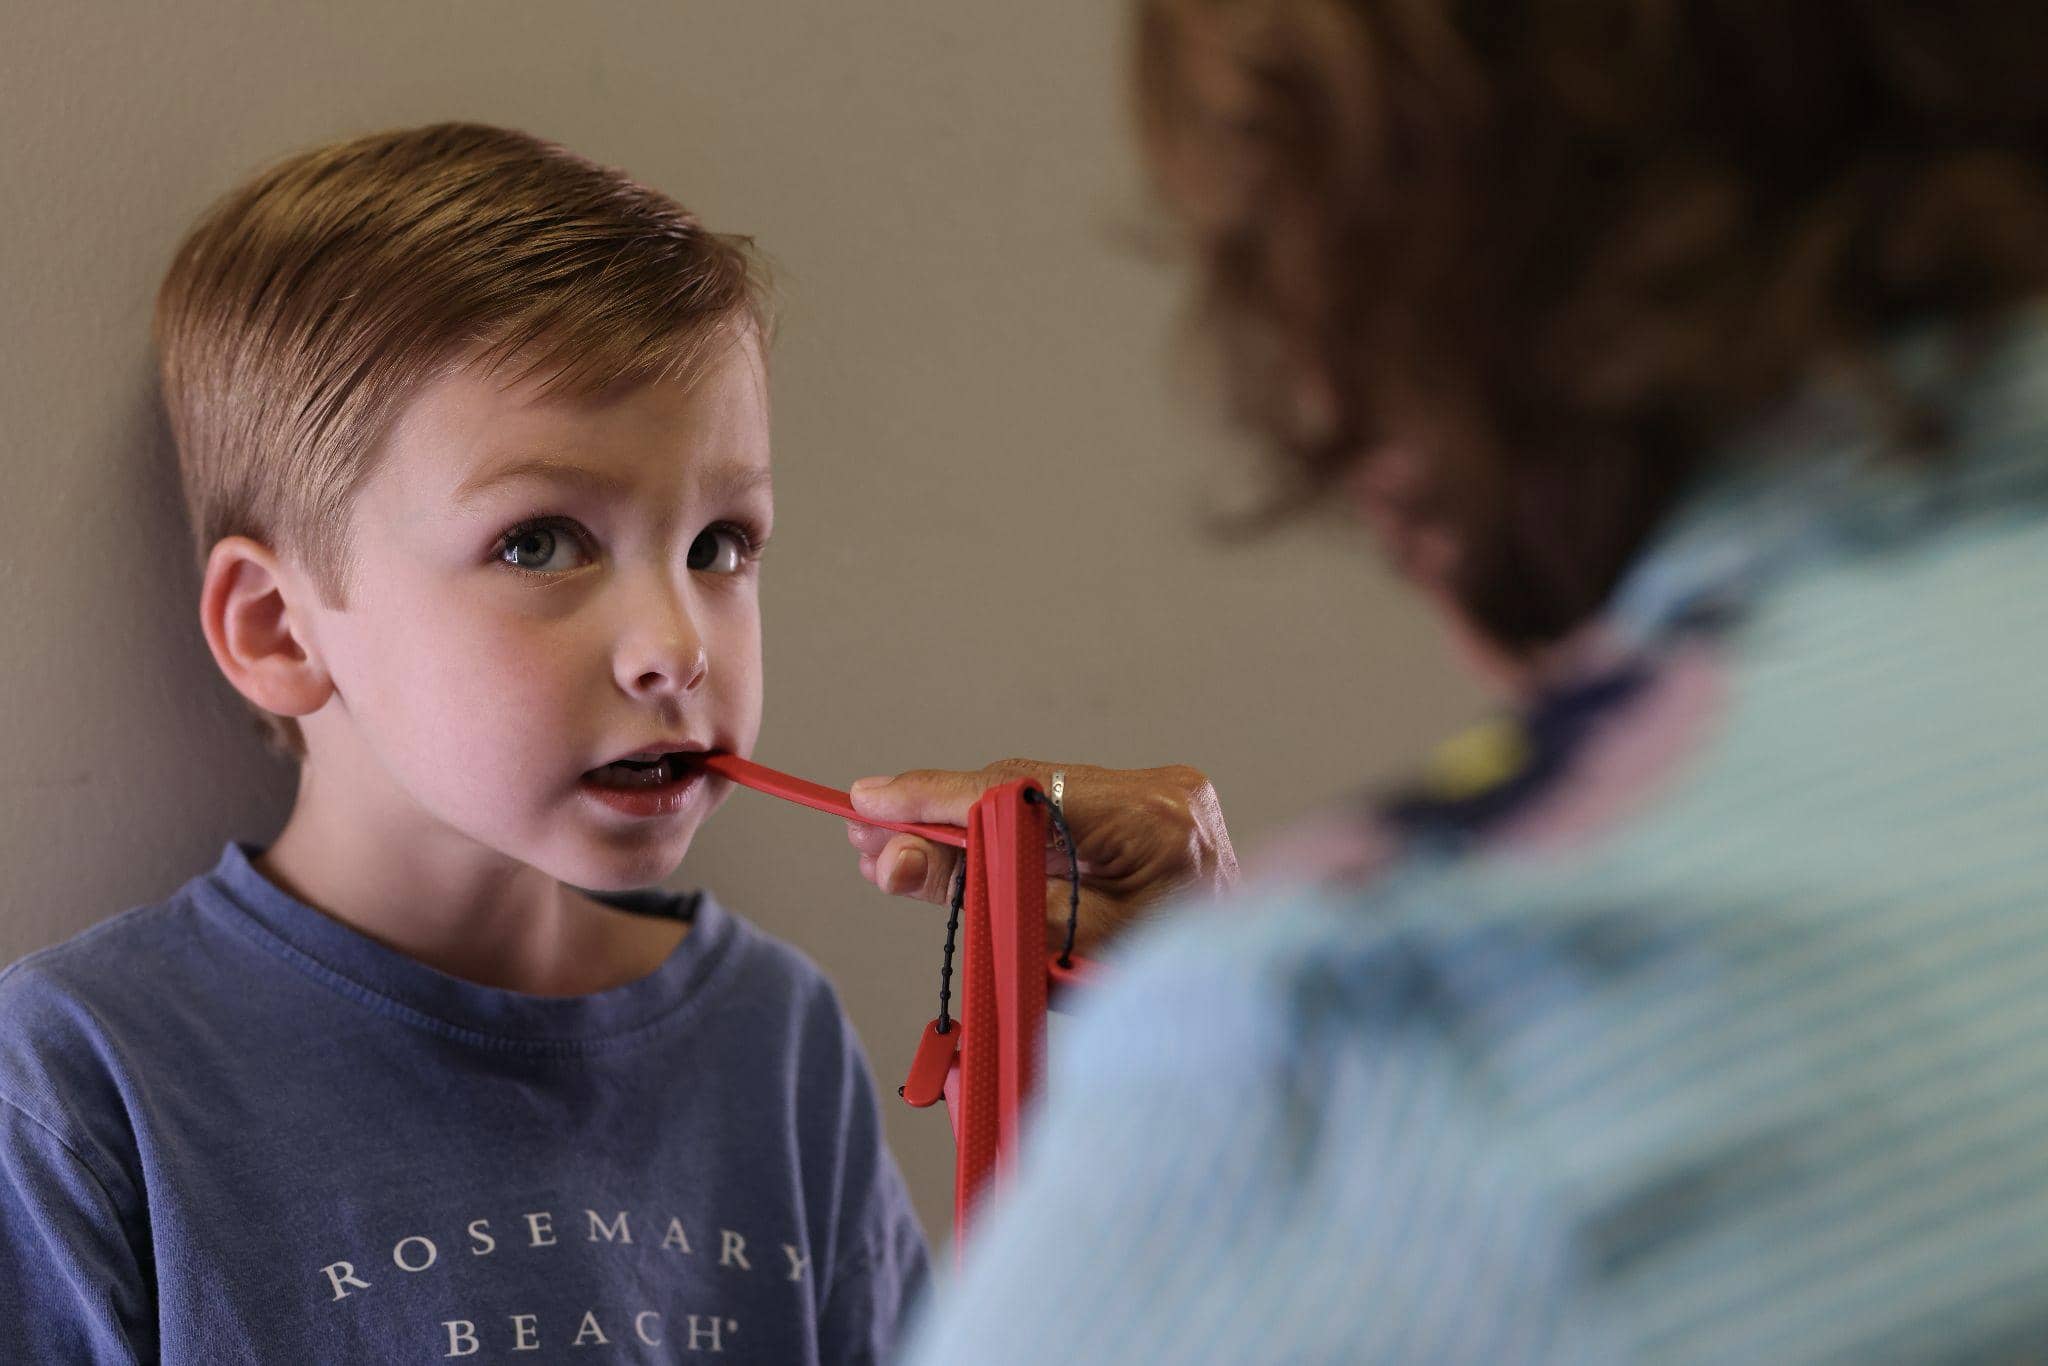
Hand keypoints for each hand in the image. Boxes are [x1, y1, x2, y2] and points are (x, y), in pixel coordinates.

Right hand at [845, 759, 1238, 955]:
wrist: (1252, 1003)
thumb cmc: (1170, 987)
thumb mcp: (1070, 952)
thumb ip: (987, 897)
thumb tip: (895, 861)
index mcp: (1154, 821)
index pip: (1021, 792)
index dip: (935, 799)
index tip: (869, 804)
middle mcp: (1162, 791)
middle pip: (1021, 788)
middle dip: (937, 814)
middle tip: (864, 835)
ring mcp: (1161, 796)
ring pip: (1035, 797)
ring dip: (965, 824)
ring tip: (891, 849)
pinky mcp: (1151, 812)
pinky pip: (1060, 812)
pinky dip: (1007, 832)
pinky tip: (953, 845)